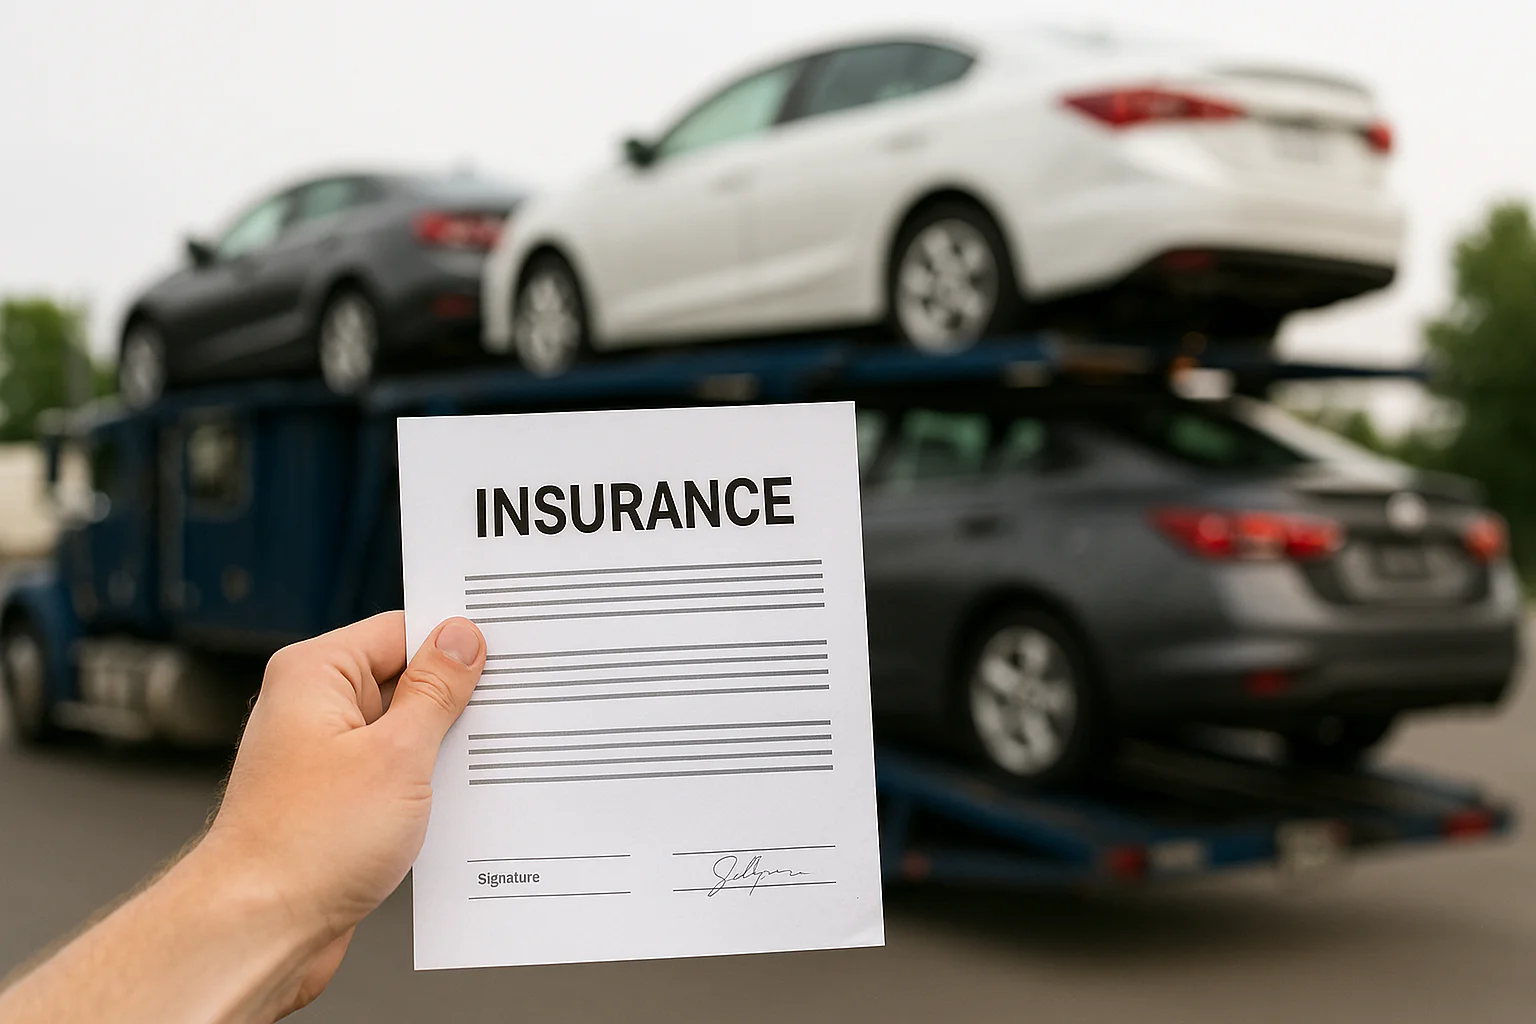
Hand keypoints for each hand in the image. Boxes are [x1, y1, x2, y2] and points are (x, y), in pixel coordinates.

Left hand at [199, 611, 485, 1014]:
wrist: (258, 930)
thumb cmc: (306, 844)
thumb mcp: (397, 754)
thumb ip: (436, 691)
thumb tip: (460, 639)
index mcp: (316, 674)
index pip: (401, 630)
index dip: (453, 643)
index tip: (503, 657)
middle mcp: (312, 708)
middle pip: (403, 679)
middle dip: (452, 701)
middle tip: (500, 715)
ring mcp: (322, 756)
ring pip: (402, 731)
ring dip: (440, 749)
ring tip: (475, 768)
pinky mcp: (334, 800)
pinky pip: (391, 773)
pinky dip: (423, 784)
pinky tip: (453, 804)